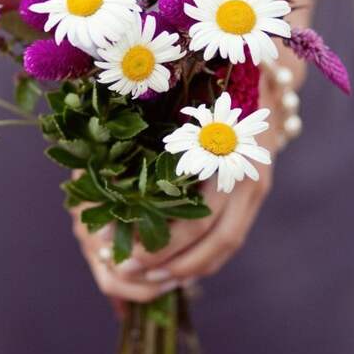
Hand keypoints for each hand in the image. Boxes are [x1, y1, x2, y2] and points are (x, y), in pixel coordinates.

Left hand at [71, 75, 283, 301]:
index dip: (161, 240)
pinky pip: (231, 237)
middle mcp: (243, 172)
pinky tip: (175, 266)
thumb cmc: (203, 85)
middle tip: (128, 269)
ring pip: (226, 244)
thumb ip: (144, 134)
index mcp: (222, 149)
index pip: (196, 215)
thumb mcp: (174, 103)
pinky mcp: (253, 194)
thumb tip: (93, 171)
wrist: (260, 75)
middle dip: (170, 261)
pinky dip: (204, 257)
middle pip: (213, 237)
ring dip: (188, 267)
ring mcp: (254, 186)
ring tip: (149, 278)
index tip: (122, 249)